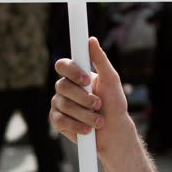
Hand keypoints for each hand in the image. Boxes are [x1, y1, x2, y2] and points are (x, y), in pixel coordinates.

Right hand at [50, 37, 131, 151]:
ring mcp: (59, 104)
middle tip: (98, 104)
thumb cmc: (114, 104)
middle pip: (62, 86)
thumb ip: (100, 60)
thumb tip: (91, 40)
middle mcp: (65, 87)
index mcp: (76, 75)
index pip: (63, 65)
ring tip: (99, 121)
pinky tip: (88, 129)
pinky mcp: (57, 121)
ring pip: (63, 105)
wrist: (114, 132)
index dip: (72, 71)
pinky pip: (60, 121)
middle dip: (83, 98)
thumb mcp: (111, 80)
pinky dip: (76, 125)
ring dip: (85, 114)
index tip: (86, 80)